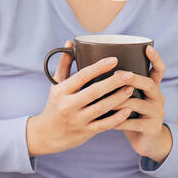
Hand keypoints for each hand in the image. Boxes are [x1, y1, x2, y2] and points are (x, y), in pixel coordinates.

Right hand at [25, 40, 136, 156]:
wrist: (46, 134)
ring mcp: (77, 120)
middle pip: (94, 92)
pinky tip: (128, 110)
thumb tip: (70, 43)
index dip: (98, 67)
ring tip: (131, 88)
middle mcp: (69, 105)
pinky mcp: (85, 132)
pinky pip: (104, 125)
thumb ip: (64, 64)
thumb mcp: (56, 85)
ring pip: (101, 108)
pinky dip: (117, 118)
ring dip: (118, 98)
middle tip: (129, 74)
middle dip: (113, 82)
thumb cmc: (54, 105)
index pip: (82, 76)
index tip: (114, 60)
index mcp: (62, 91)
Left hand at [111, 44, 171, 163]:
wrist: (148, 143)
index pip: (159, 70)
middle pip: (150, 84)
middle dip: (134, 79)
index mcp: (153, 89)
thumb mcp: (133, 99)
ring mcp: (157, 113)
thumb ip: (122, 86)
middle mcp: (158, 98)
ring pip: (138, 104)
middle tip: (118, 74)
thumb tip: (99, 69)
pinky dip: (119, 121)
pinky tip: (107, 122)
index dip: (155, 58)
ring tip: (104, 101)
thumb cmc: (134, 115)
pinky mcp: (152, 127)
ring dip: (120, 101)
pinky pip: (134, 123)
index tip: (147, 47)